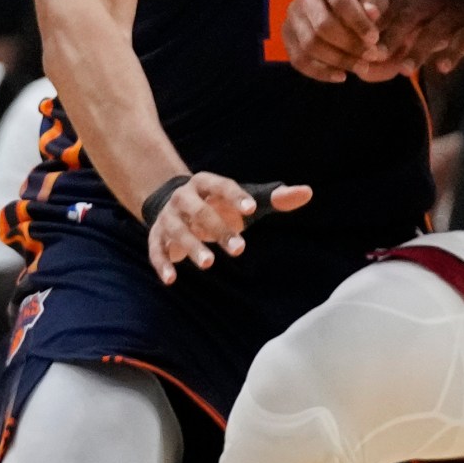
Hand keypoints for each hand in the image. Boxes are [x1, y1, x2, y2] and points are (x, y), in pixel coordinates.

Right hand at [145, 172, 312, 283]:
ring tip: (209, 264)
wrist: (172, 202)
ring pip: (178, 231)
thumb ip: (273, 198)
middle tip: (240, 249)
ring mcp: (168, 217)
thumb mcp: (242, 199)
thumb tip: (307, 193)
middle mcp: (184, 198)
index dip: (236, 196)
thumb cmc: (218, 204)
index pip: (221, 186)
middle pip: (200, 211)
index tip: (252, 210)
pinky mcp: (157, 236)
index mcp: (205, 183)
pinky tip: (171, 279)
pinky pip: (156, 249)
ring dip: (192, 247)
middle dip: (218, 229)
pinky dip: (162, 263)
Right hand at [280, 0, 388, 81]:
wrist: (340, 0)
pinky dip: (320, 72)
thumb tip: (371, 13)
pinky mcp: (286, 33)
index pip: (340, 1)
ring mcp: (291, 13)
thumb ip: (375, 4)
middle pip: (323, 25)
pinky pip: (298, 59)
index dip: (358, 23)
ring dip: (338, 61)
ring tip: (361, 68)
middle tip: (371, 57)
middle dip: (349, 45)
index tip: (375, 39)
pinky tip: (341, 76)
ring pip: (310, 44)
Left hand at [357, 0, 463, 80]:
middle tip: (379, 56)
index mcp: (408, 0)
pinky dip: (452, 53)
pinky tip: (442, 68)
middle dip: (393, 36)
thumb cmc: (426, 19)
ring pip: (436, 30)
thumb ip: (384, 45)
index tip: (363, 48)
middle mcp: (429, 3)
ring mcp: (451, 14)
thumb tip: (361, 71)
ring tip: (406, 70)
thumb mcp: (403, 24)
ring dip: (419, 50)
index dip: (375, 29)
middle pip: (410, 16)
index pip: (389, 12)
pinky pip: (462, 40)